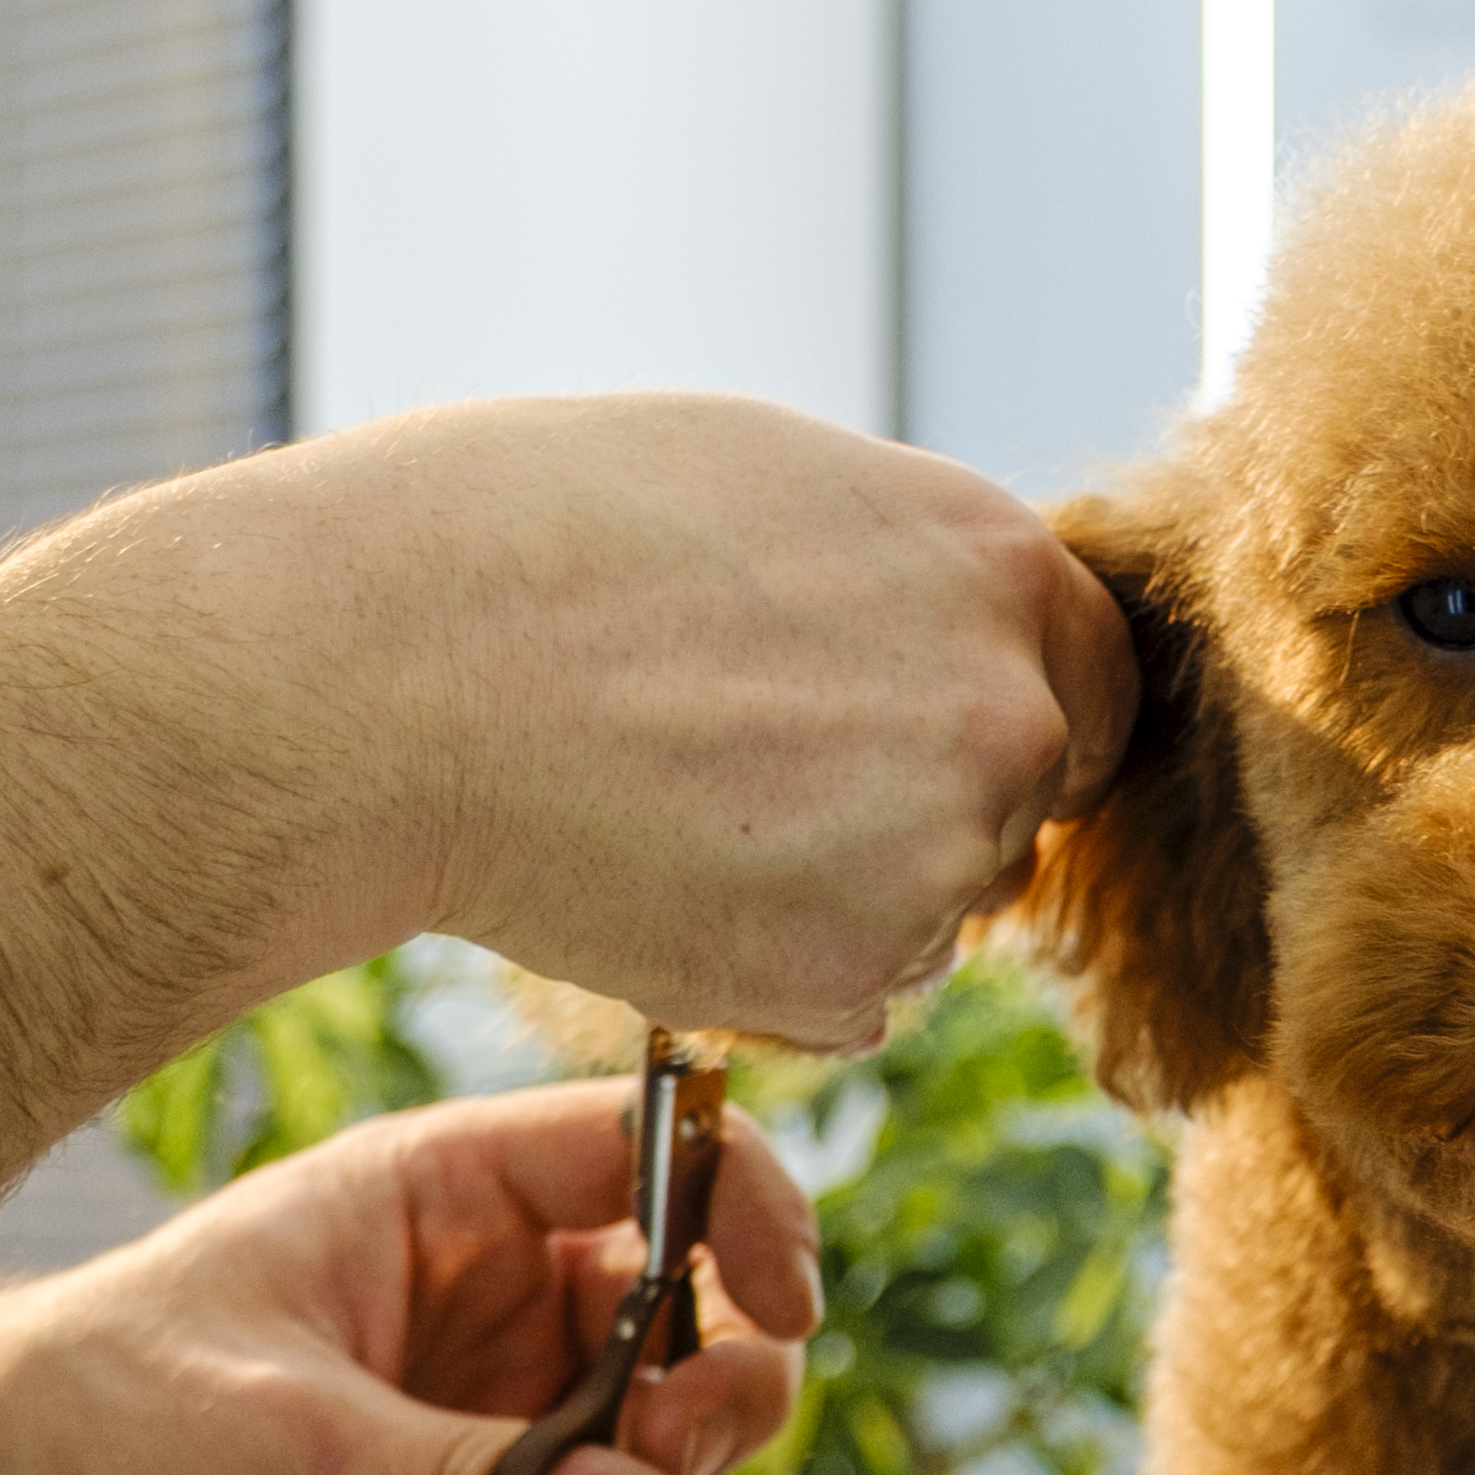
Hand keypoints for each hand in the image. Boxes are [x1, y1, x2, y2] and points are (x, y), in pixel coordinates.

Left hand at [0, 1080, 821, 1474]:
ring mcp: (470, 1408)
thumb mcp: (286, 1440)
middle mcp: (477, 1290)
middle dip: (713, 1411)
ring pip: (641, 1457)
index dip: (744, 1209)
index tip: (789, 1309)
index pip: (644, 1153)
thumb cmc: (89, 1408)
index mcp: (437, 1196)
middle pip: (679, 1318)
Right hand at [29, 393, 1142, 1053]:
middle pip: (1016, 801)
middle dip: (916, 804)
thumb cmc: (522, 540)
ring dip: (839, 892)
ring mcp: (940, 855)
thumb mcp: (754, 478)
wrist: (381, 677)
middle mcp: (1004, 708)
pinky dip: (775, 969)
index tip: (916, 732)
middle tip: (746, 776)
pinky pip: (854, 996)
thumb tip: (944, 622)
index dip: (1007, 709)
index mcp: (993, 556)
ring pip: (930, 909)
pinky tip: (654, 883)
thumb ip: (892, 565)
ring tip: (666, 808)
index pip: (1093, 675)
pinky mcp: (855, 974)